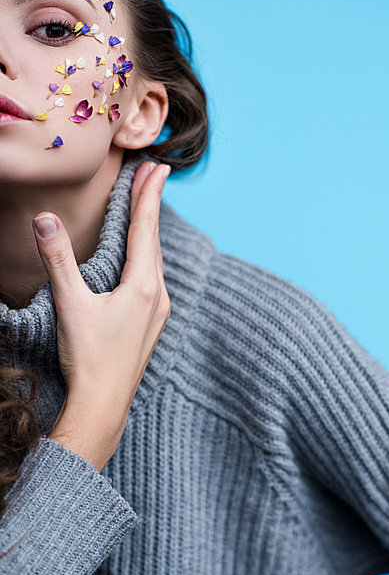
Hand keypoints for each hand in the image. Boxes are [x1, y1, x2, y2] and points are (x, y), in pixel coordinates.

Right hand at [32, 161, 170, 471]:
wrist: (104, 406)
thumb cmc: (89, 358)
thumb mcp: (71, 304)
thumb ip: (58, 260)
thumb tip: (44, 220)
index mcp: (143, 286)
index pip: (146, 228)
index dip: (149, 195)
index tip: (157, 168)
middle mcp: (157, 295)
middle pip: (155, 240)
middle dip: (152, 204)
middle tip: (155, 174)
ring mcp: (158, 311)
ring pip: (156, 260)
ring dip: (151, 230)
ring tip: (148, 207)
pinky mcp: (151, 324)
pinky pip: (153, 278)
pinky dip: (148, 255)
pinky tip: (143, 259)